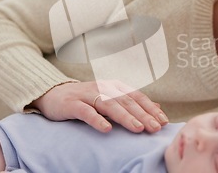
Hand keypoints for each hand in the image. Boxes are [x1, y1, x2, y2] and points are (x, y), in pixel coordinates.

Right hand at [29, 80, 168, 133]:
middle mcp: (103, 88)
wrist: (54, 95)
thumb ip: (132, 103)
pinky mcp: (72, 104)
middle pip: (126, 101)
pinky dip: (97, 120)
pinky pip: (86, 112)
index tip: (163, 122)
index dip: (150, 109)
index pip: (136, 97)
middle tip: (155, 128)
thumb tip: (157, 108)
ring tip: (137, 129)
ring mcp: (87, 95)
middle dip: (142, 115)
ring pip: (109, 105)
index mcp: (114, 87)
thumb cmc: (86, 99)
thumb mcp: (111, 99)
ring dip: (125, 117)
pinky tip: (106, 129)